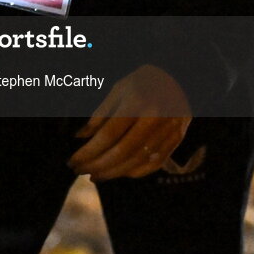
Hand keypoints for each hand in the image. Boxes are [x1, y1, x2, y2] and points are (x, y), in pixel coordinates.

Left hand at [68, 64, 191, 180]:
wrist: (179, 78)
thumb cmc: (143, 82)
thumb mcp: (119, 89)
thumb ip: (101, 114)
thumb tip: (81, 137)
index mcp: (137, 102)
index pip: (109, 134)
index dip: (89, 151)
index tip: (73, 160)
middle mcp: (153, 119)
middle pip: (122, 151)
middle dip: (98, 165)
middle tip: (80, 170)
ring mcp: (167, 131)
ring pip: (137, 161)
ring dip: (113, 172)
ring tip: (95, 175)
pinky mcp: (176, 140)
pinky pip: (154, 164)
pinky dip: (134, 172)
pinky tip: (118, 173)